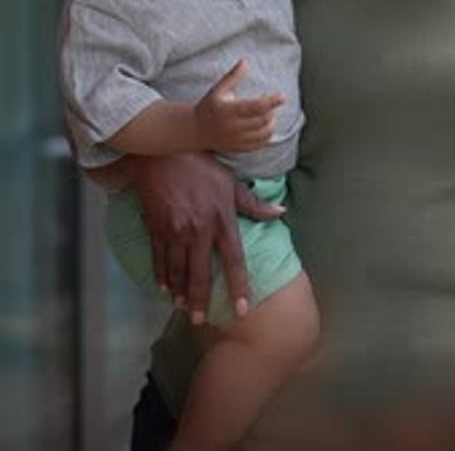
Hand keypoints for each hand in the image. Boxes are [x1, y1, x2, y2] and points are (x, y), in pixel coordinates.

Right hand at [127, 152, 284, 323]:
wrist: (163, 152)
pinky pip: (159, 258)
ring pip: (177, 270)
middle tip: (200, 321)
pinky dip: (161, 275)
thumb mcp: (230, 181)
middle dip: (200, 300)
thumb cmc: (201, 165)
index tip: (243, 309)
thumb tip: (280, 213)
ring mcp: (175, 231)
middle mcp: (198, 230)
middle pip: (200, 274)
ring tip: (182, 307)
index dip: (239, 286)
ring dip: (179, 292)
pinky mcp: (156, 227)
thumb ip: (253, 204)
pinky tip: (163, 288)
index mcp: (221, 220)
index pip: (233, 260)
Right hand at [195, 59, 284, 152]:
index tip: (282, 96)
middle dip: (271, 111)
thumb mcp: (218, 89)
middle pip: (262, 120)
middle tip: (272, 104)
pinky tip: (265, 127)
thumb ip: (233, 76)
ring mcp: (236, 140)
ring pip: (263, 134)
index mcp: (228, 110)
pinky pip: (259, 144)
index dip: (271, 101)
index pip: (256, 106)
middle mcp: (233, 127)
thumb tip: (245, 62)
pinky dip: (266, 136)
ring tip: (270, 115)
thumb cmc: (208, 107)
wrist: (195, 130)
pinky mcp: (239, 148)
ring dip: (271, 123)